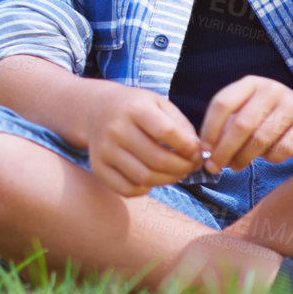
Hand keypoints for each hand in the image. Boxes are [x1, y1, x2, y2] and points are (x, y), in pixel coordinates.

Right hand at [83, 82, 204, 196]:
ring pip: (144, 177)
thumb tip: (196, 153)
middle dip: (182, 168)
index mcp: (135, 108)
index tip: (197, 152)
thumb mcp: (159, 104)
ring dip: (168, 180)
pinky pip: (126, 189)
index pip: (167, 133)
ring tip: (176, 173)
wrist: (96, 109)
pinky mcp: (98, 167)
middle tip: (190, 167)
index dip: (188, 147)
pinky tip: (152, 179)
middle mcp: (116, 129)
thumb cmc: (135, 107)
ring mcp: (105, 150)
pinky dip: (145, 189)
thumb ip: (180, 125)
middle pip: (157, 159)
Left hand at [198, 76, 292, 173]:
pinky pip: (283, 149)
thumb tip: (207, 152)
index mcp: (250, 83)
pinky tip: (266, 158)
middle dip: (224, 150)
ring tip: (236, 166)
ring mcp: (292, 106)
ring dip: (244, 158)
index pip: (222, 104)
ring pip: (260, 138)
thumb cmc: (269, 116)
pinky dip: (270, 158)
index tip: (203, 150)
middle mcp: (271, 90)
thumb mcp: (247, 111)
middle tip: (215, 166)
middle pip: (241, 124)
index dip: (209, 129)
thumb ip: (226, 127)